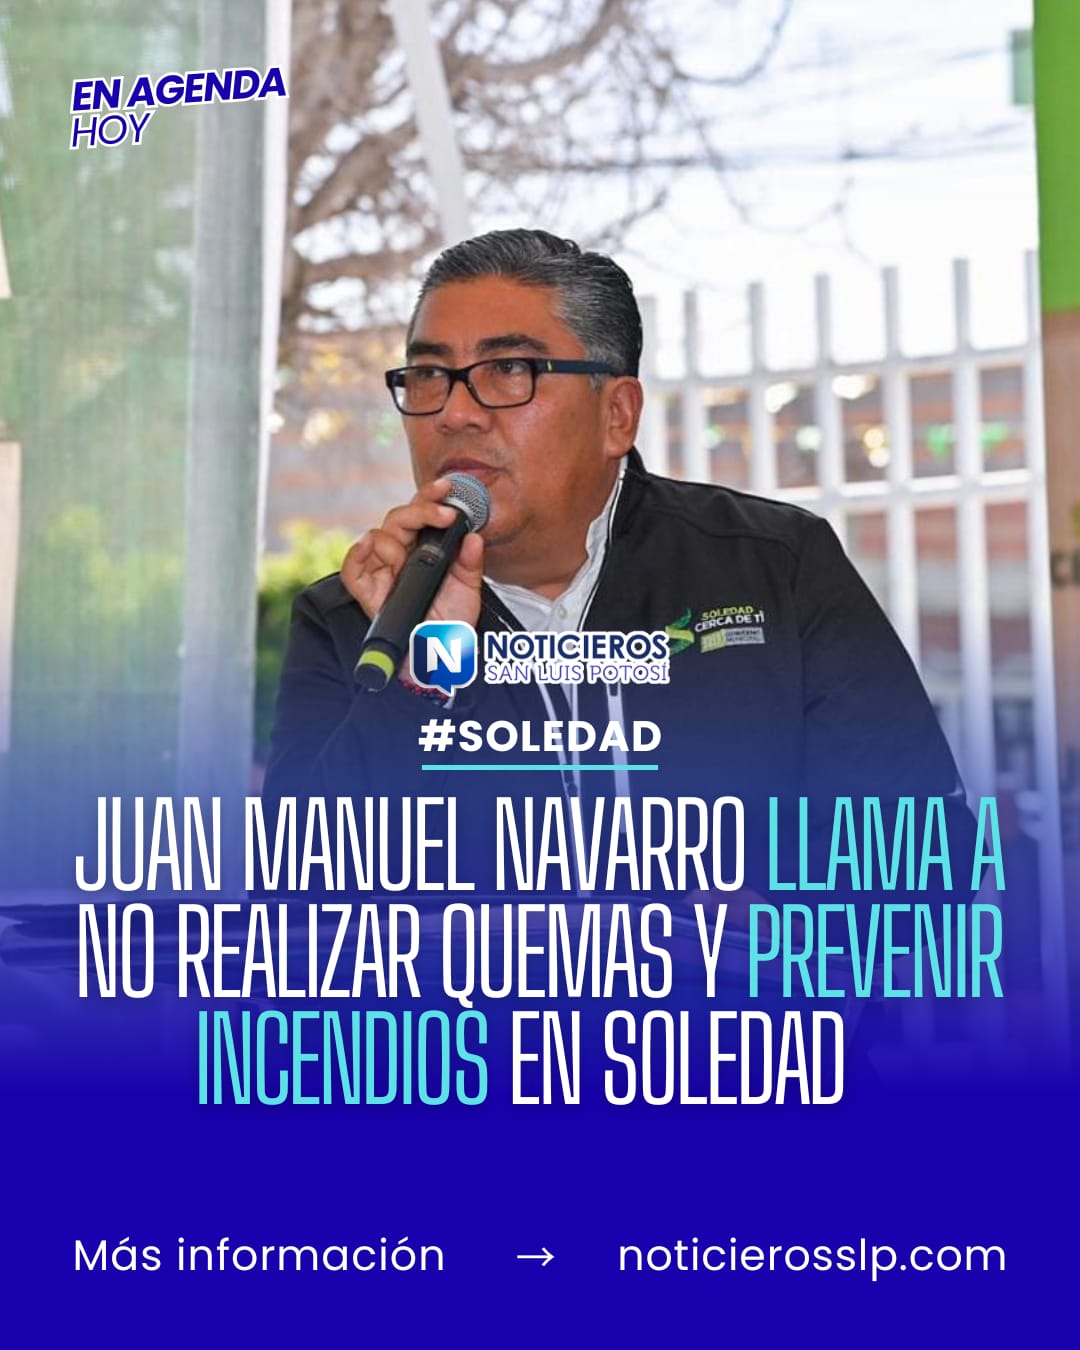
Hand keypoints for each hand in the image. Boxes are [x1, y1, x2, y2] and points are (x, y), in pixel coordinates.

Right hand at [340, 479, 484, 673]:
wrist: (442, 654)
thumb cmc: (452, 620)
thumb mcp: (469, 588)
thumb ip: (470, 561)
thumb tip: (474, 536)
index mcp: (422, 549)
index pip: (419, 514)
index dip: (430, 497)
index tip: (447, 487)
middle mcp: (400, 556)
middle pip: (397, 518)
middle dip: (420, 511)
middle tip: (444, 516)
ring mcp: (382, 572)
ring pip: (376, 536)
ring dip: (397, 538)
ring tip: (413, 557)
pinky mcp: (367, 593)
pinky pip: (351, 570)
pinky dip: (357, 554)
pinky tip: (369, 545)